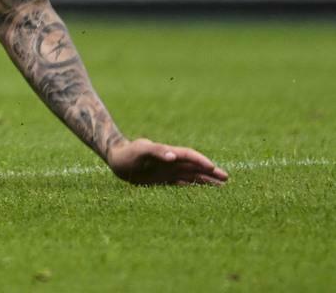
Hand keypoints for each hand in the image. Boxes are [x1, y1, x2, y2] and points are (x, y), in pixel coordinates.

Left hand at [106, 138, 228, 185]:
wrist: (117, 159)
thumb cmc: (128, 153)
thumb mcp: (141, 150)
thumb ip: (156, 151)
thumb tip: (173, 157)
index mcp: (169, 153)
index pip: (189, 156)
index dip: (201, 161)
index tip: (213, 168)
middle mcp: (172, 162)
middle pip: (195, 167)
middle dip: (210, 172)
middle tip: (227, 179)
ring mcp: (169, 171)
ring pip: (191, 176)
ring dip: (205, 181)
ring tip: (221, 187)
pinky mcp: (164, 180)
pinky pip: (182, 184)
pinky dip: (193, 187)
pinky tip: (202, 194)